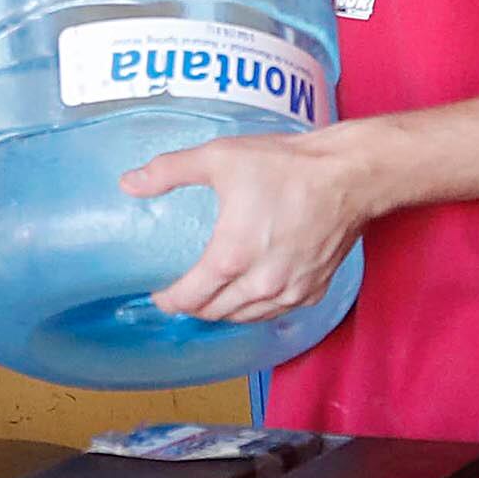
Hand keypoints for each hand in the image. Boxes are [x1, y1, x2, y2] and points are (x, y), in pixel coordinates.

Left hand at [129, 128, 375, 323]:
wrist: (350, 175)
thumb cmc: (287, 166)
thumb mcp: (220, 158)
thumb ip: (169, 171)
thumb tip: (128, 182)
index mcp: (230, 258)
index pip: (188, 299)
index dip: (168, 301)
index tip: (159, 293)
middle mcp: (260, 285)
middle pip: (214, 313)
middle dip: (194, 307)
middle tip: (183, 291)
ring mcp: (290, 292)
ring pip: (245, 318)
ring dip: (224, 311)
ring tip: (212, 295)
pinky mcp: (313, 290)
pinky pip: (276, 312)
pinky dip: (257, 308)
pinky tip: (250, 292)